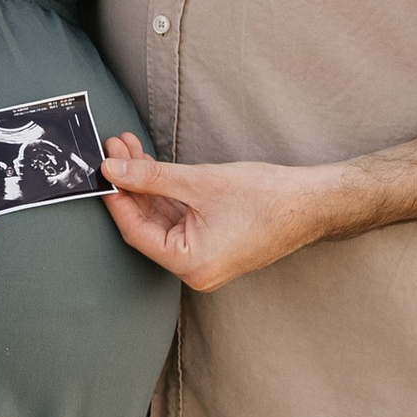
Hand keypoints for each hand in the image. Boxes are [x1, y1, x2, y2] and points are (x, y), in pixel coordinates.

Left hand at [99, 139, 336, 293]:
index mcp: (191, 265)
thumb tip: (113, 170)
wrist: (313, 202)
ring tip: (129, 147)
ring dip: (146, 184)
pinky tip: (152, 165)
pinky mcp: (213, 243)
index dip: (117, 199)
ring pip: (163, 218)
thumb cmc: (267, 197)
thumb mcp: (202, 182)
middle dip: (130, 184)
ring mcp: (204, 257)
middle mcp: (195, 269)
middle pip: (148, 224)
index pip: (137, 232)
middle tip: (115, 148)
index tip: (103, 168)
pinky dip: (166, 192)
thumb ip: (152, 177)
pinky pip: (180, 218)